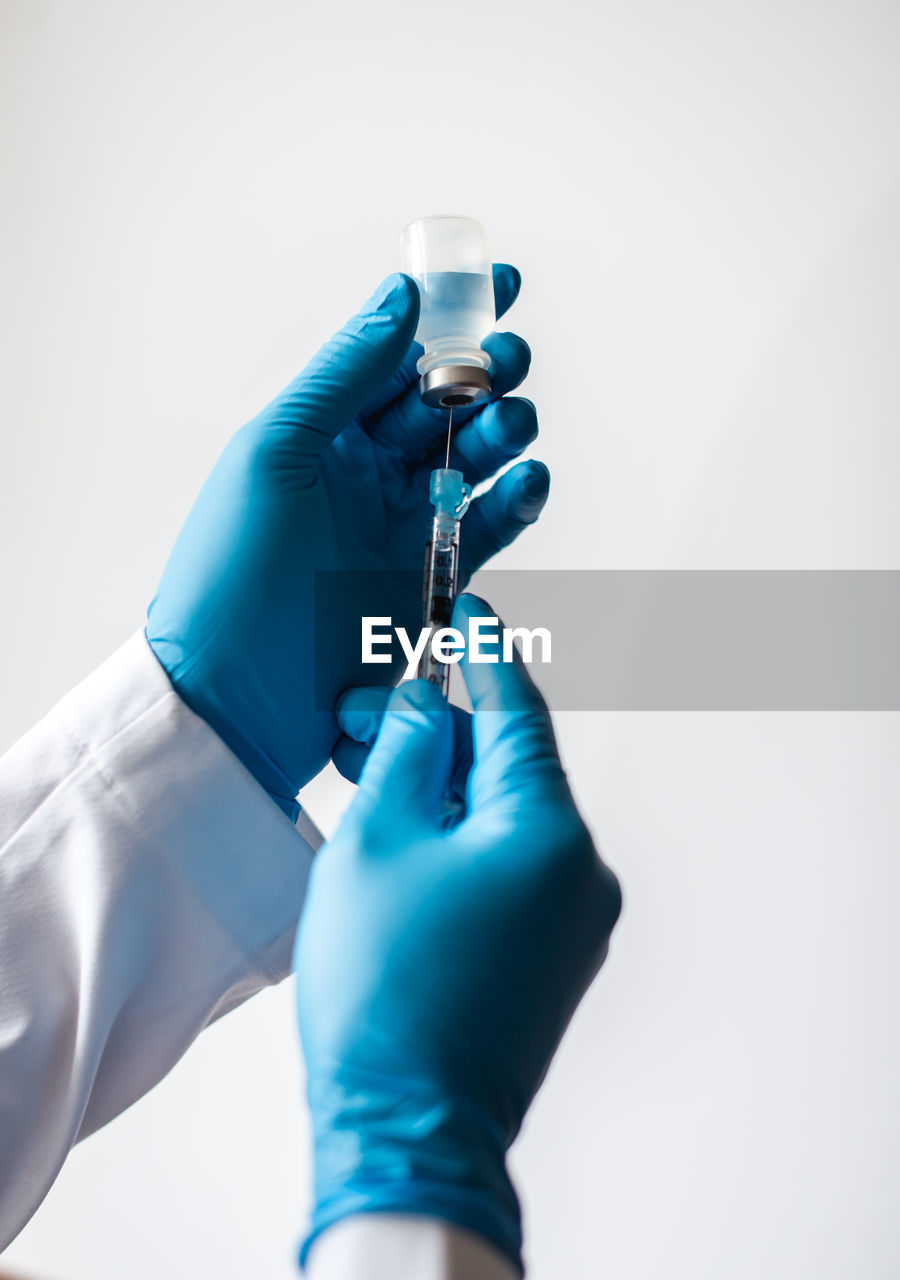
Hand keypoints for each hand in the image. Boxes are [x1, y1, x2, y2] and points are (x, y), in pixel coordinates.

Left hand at [146, 271, 548, 817]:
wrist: (235, 698)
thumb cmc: (232, 574)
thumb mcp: (274, 454)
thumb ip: (341, 376)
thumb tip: (398, 299)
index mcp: (322, 432)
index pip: (394, 355)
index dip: (447, 315)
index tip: (500, 280)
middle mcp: (364, 472)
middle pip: (444, 404)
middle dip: (484, 375)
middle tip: (505, 365)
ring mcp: (400, 526)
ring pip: (472, 459)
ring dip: (501, 432)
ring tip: (508, 427)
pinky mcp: (432, 579)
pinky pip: (489, 528)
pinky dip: (515, 502)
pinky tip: (526, 482)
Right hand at [294, 595, 621, 1271]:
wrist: (408, 1127)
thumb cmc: (384, 991)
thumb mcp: (375, 844)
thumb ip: (405, 756)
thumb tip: (421, 704)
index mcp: (548, 831)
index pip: (516, 712)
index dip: (482, 655)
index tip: (465, 612)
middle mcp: (583, 869)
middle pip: (509, 766)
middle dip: (440, 734)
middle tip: (372, 710)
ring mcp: (577, 919)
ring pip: (507, 819)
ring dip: (446, 790)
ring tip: (375, 777)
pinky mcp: (558, 956)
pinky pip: (513, 868)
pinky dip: (465, 841)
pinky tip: (410, 837)